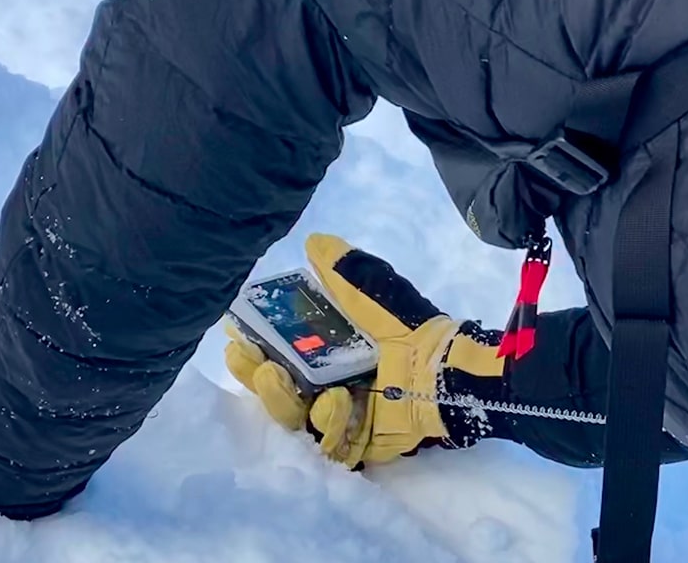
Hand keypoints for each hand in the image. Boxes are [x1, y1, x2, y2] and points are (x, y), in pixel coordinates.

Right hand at [225, 234, 503, 467]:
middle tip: (256, 364)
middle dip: (259, 381)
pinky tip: (338, 402)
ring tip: (284, 379)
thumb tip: (316, 242)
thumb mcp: (376, 294)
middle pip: (276, 394)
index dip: (251, 351)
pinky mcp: (358, 445)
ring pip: (295, 421)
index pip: (273, 357)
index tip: (238, 338)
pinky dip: (330, 424)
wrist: (449, 368)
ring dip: (284, 401)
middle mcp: (323, 388)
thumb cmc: (409, 329)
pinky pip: (331, 444)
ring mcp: (340, 420)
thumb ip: (345, 273)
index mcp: (320, 354)